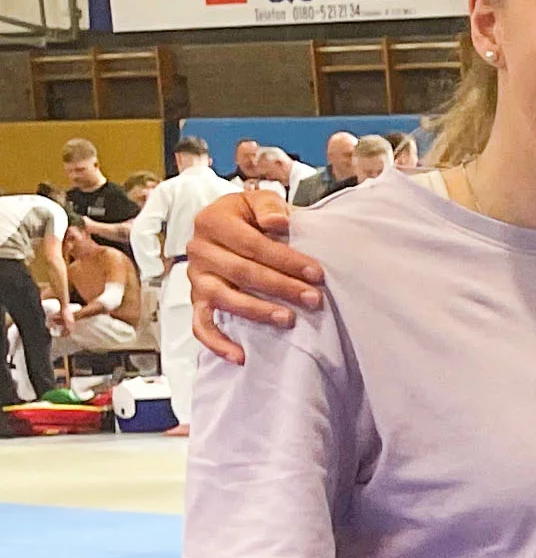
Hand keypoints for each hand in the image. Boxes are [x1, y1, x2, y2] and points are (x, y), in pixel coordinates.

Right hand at [186, 188, 318, 364]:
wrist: (231, 225)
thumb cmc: (251, 216)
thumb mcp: (258, 200)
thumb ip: (268, 206)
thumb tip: (277, 222)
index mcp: (212, 220)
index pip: (253, 245)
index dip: (287, 260)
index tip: (317, 274)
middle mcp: (198, 249)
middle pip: (242, 273)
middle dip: (282, 287)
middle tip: (314, 299)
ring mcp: (196, 277)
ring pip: (225, 299)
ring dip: (258, 312)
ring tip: (289, 320)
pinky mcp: (197, 299)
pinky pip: (201, 325)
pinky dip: (217, 342)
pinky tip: (240, 356)